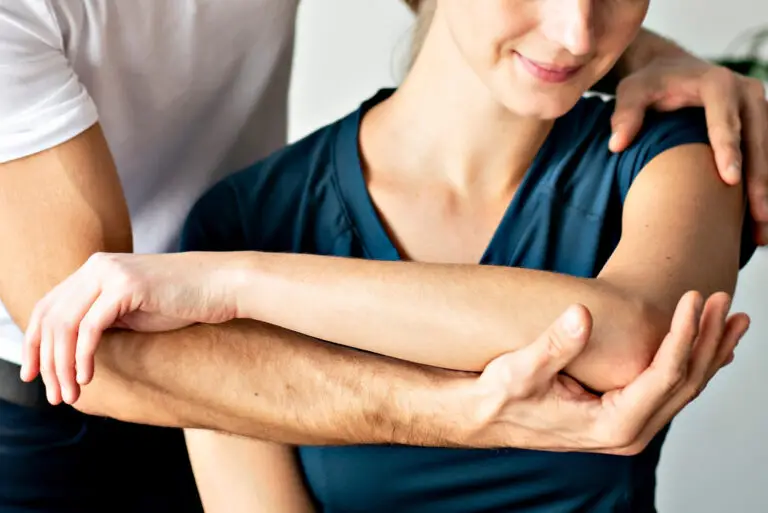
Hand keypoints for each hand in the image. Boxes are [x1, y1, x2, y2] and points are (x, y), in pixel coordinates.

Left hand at [21, 251, 242, 404]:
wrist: (222, 285)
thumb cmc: (185, 301)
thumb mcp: (135, 311)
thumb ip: (103, 320)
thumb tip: (73, 352)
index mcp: (95, 269)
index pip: (48, 307)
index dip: (34, 343)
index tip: (33, 375)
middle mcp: (97, 266)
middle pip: (50, 318)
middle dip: (46, 362)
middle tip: (53, 396)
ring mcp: (110, 273)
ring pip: (65, 325)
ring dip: (62, 365)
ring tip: (68, 394)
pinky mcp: (127, 286)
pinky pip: (90, 327)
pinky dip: (82, 355)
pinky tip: (86, 377)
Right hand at [458, 291, 748, 453]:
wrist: (485, 415)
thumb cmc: (500, 395)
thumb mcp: (521, 370)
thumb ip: (554, 345)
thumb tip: (581, 313)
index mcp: (612, 424)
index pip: (664, 376)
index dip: (684, 334)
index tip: (692, 297)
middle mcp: (629, 431)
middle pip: (686, 382)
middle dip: (707, 340)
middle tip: (721, 300)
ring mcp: (629, 425)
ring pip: (683, 387)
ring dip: (708, 351)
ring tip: (729, 318)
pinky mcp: (623, 414)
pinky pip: (668, 388)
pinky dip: (690, 362)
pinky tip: (704, 344)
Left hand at [609, 56, 767, 245]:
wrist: (670, 70)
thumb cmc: (649, 84)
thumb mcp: (632, 91)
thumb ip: (625, 114)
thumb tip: (616, 144)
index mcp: (716, 84)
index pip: (724, 120)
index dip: (728, 150)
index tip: (730, 181)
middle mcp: (745, 93)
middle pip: (758, 140)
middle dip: (759, 179)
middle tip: (758, 216)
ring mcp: (757, 109)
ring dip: (766, 189)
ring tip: (761, 230)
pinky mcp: (759, 124)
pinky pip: (765, 156)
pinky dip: (763, 185)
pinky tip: (756, 221)